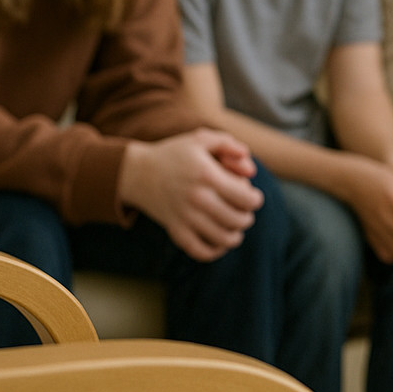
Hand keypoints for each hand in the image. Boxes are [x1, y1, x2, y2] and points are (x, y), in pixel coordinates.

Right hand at [119, 129, 263, 261]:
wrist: (137, 172)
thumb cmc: (174, 154)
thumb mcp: (201, 139)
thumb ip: (230, 145)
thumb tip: (251, 170)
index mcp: (206, 175)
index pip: (246, 198)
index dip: (255, 200)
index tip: (252, 197)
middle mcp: (197, 198)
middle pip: (238, 220)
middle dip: (247, 218)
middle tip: (243, 213)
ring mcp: (185, 216)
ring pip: (222, 238)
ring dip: (235, 236)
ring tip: (234, 229)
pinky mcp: (174, 230)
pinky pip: (200, 250)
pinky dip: (214, 252)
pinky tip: (218, 243)